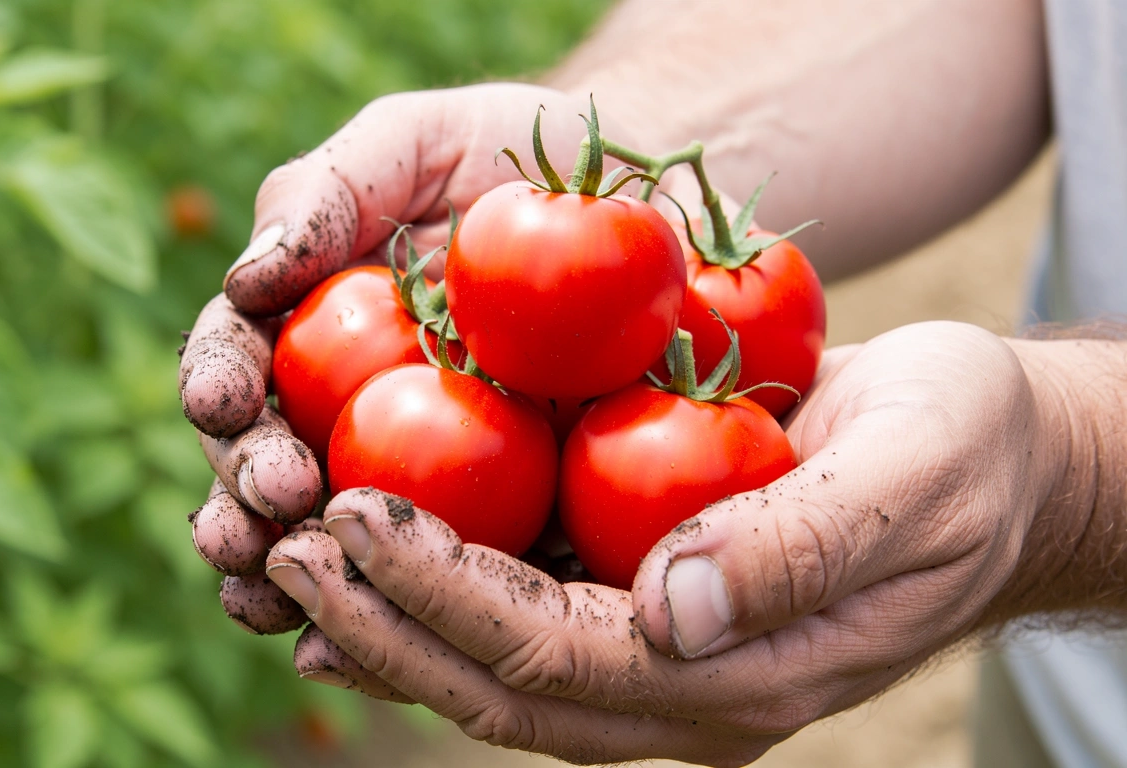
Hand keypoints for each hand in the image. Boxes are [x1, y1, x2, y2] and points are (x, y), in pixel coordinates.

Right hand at [179, 83, 669, 630]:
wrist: (644, 208)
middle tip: (271, 501)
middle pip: (270, 470)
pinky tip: (377, 640)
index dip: (219, 388)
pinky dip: (409, 615)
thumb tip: (245, 278)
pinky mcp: (501, 526)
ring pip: (342, 547)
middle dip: (249, 495)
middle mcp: (346, 417)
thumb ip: (331, 190)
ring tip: (282, 594)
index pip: (240, 368)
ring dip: (300, 577)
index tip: (225, 402)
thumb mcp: (419, 141)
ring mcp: (420, 480)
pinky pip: (451, 582)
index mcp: (309, 335)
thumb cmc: (518, 160)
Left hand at [261, 321, 1073, 765]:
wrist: (983, 456)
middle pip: (504, 682)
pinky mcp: (642, 593)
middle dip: (386, 622)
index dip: (450, 599)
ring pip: (495, 662)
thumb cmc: (963, 451)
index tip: (358, 525)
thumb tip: (668, 609)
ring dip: (387, 616)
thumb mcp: (913, 478)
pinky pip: (520, 608)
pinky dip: (434, 591)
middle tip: (288, 550)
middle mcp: (682, 681)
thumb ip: (800, 548)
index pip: (562, 659)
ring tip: (291, 554)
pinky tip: (364, 561)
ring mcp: (657, 647)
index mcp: (742, 675)